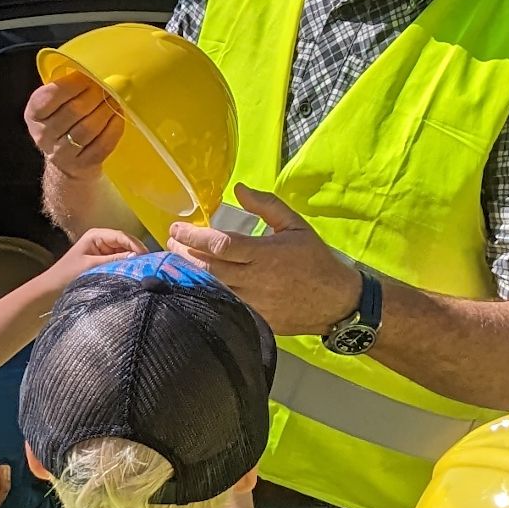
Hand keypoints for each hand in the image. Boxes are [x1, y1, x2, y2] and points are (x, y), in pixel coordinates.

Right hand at [24, 73, 123, 178]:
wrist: (66, 162)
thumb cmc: (62, 122)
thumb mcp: (53, 105)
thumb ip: (65, 88)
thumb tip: (92, 70)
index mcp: (34, 114)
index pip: (50, 97)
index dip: (72, 84)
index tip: (89, 76)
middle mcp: (44, 135)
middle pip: (73, 111)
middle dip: (94, 95)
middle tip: (107, 86)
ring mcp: (62, 154)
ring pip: (88, 128)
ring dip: (106, 110)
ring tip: (115, 99)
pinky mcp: (82, 165)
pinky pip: (101, 145)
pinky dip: (113, 129)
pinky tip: (118, 117)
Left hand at [44, 226, 143, 294]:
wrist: (52, 288)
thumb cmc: (67, 274)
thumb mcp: (91, 266)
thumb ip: (114, 260)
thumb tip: (137, 256)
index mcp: (96, 235)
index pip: (121, 236)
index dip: (135, 245)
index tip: (146, 256)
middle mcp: (101, 239)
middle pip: (125, 242)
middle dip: (137, 250)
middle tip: (151, 263)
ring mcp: (103, 250)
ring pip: (125, 251)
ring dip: (134, 258)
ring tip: (146, 267)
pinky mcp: (104, 261)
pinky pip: (120, 260)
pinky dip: (128, 264)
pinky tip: (136, 271)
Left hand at [168, 183, 360, 336]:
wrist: (336, 301)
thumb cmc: (315, 260)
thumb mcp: (295, 225)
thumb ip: (267, 206)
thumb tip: (240, 189)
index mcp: (264, 253)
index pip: (220, 244)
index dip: (193, 237)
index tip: (176, 229)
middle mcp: (255, 279)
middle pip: (209, 267)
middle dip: (185, 254)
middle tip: (171, 243)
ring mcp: (253, 302)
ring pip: (213, 287)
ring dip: (192, 273)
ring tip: (179, 260)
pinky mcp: (254, 318)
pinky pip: (224, 304)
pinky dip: (208, 292)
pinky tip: (197, 283)